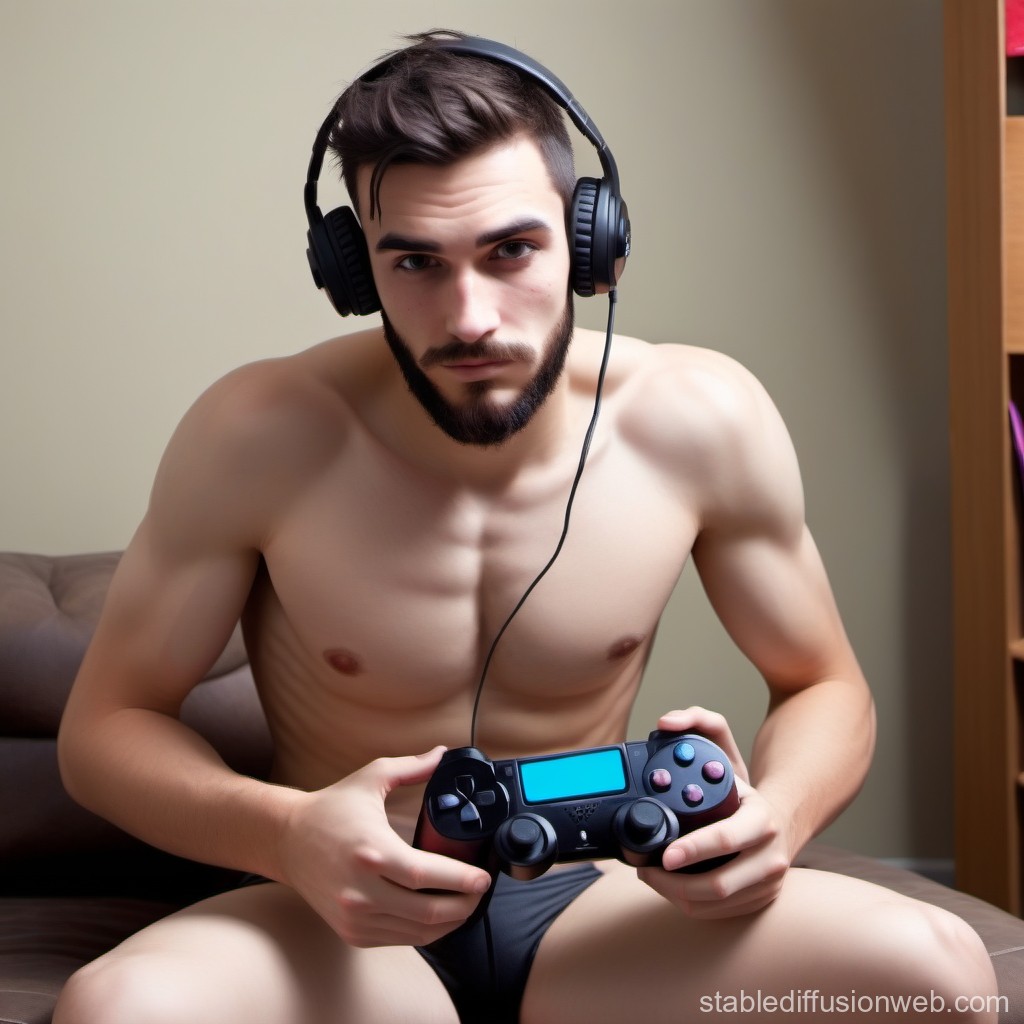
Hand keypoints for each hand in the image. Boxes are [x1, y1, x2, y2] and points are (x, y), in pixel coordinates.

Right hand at [278, 746, 491, 946]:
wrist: (287, 841)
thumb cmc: (330, 809)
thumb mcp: (371, 778)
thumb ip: (411, 768)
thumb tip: (442, 755)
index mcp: (371, 851)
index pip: (424, 875)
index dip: (460, 880)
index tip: (483, 878)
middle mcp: (361, 890)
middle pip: (427, 911)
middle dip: (464, 905)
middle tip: (480, 892)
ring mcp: (355, 916)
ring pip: (417, 932)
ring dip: (449, 922)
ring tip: (466, 904)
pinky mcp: (351, 932)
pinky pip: (399, 939)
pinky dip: (425, 932)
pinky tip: (438, 916)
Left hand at [637, 708, 790, 918]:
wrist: (784, 819)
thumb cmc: (743, 792)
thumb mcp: (726, 757)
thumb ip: (698, 726)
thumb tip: (665, 722)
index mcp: (761, 818)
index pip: (725, 839)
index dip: (693, 850)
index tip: (664, 855)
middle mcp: (771, 854)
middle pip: (718, 884)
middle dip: (674, 883)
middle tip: (645, 870)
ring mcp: (769, 882)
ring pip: (716, 904)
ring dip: (676, 896)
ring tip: (651, 877)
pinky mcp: (763, 899)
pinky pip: (721, 913)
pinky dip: (691, 904)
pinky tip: (672, 889)